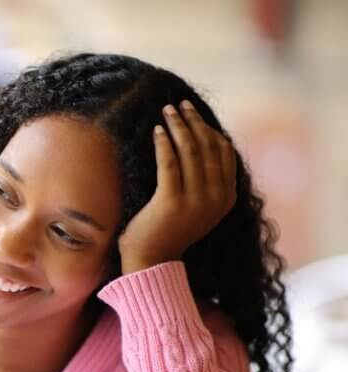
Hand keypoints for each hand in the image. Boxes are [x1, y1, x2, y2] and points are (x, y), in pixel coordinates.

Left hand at [118, 101, 236, 273]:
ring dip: (178, 126)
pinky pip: (169, 163)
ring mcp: (195, 200)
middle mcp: (216, 198)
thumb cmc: (167, 231)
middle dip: (193, 121)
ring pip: (190, 151)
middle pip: (208, 147)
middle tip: (177, 105)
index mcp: (226, 197)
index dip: (209, 128)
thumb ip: (206, 182)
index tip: (193, 114)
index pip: (224, 152)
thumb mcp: (197, 206)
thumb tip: (202, 147)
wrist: (151, 261)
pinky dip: (164, 143)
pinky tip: (157, 131)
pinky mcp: (171, 201)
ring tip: (166, 111)